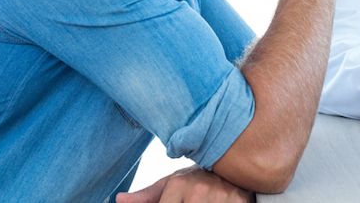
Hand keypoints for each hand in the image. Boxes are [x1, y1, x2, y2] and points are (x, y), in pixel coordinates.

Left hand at [115, 166, 252, 202]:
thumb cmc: (200, 178)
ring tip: (204, 202)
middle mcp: (199, 191)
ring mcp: (221, 198)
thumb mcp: (173, 184)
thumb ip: (147, 196)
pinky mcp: (241, 202)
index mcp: (179, 185)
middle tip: (189, 201)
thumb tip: (118, 200)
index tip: (176, 202)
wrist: (239, 161)